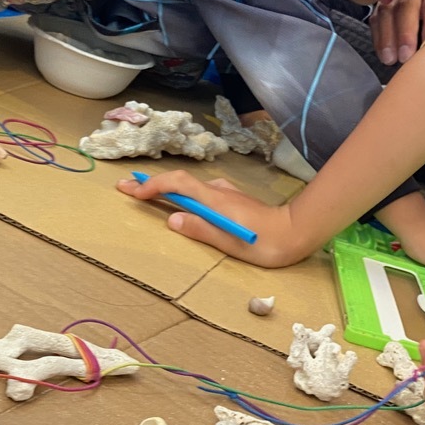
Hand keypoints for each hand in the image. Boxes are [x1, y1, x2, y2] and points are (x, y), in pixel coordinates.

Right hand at [116, 170, 312, 265]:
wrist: (296, 231)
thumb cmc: (265, 243)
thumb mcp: (231, 243)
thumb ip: (201, 230)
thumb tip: (172, 219)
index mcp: (215, 200)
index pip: (178, 184)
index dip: (154, 185)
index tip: (134, 191)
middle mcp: (219, 192)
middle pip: (181, 182)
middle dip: (153, 184)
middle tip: (128, 187)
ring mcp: (227, 194)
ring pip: (191, 187)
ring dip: (168, 189)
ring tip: (148, 195)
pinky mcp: (233, 200)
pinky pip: (202, 193)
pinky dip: (184, 194)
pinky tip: (181, 203)